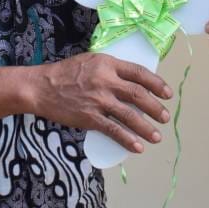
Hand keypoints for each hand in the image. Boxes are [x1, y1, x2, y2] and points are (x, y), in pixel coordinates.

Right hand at [31, 53, 172, 153]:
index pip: (139, 73)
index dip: (156, 83)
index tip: (167, 93)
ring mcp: (98, 100)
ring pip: (129, 115)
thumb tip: (132, 81)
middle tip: (165, 117)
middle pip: (138, 95)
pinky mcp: (89, 117)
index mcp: (107, 63)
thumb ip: (110, 69)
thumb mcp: (90, 61)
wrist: (41, 87)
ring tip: (157, 136)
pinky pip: (113, 130)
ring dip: (146, 127)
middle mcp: (105, 80)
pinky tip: (137, 147)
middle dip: (155, 107)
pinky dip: (127, 139)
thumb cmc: (65, 73)